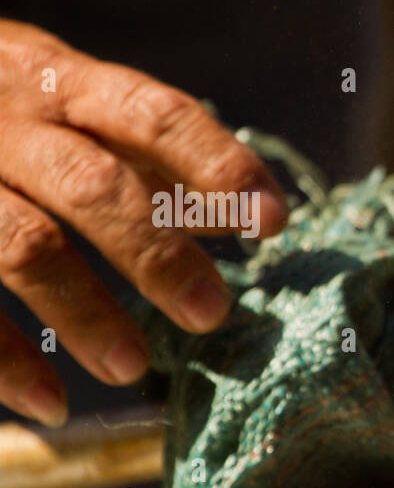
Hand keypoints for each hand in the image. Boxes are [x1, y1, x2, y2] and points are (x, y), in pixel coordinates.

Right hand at [0, 19, 287, 425]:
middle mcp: (10, 121)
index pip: (154, 115)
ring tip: (134, 369)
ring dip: (85, 313)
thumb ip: (154, 157)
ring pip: (24, 246)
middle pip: (92, 187)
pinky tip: (53, 404)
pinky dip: (6, 360)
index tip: (273, 219)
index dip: (219, 164)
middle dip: (157, 254)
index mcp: (66, 83)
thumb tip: (244, 218)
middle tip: (212, 313)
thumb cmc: (12, 108)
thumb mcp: (75, 103)